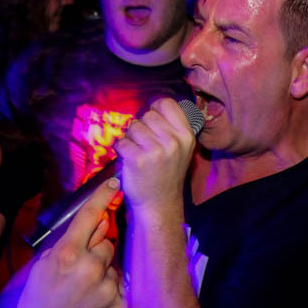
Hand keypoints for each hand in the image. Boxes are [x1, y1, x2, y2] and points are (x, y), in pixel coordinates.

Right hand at [10, 177, 126, 307]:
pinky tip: (92, 306)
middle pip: (107, 243)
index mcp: (66, 255)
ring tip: (84, 294)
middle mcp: (89, 270)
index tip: (115, 183)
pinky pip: (120, 287)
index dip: (102, 196)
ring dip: (103, 274)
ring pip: (114, 266)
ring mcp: (107, 290)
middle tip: (79, 272)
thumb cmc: (38, 300)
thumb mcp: (43, 265)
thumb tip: (99, 221)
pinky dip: (110, 293)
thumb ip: (69, 241)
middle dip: (96, 252)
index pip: (89, 216)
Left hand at [113, 98, 195, 215]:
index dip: (154, 107)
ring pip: (133, 126)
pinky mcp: (137, 159)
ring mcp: (155, 150)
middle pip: (148, 114)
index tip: (150, 118)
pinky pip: (121, 142)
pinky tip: (129, 160)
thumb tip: (153, 104)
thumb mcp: (181, 149)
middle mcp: (173, 141)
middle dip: (141, 126)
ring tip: (138, 152)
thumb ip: (172, 127)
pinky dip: (121, 150)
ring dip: (130, 138)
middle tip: (145, 143)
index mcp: (186, 135)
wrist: (159, 203)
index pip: (167, 103)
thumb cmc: (166, 174)